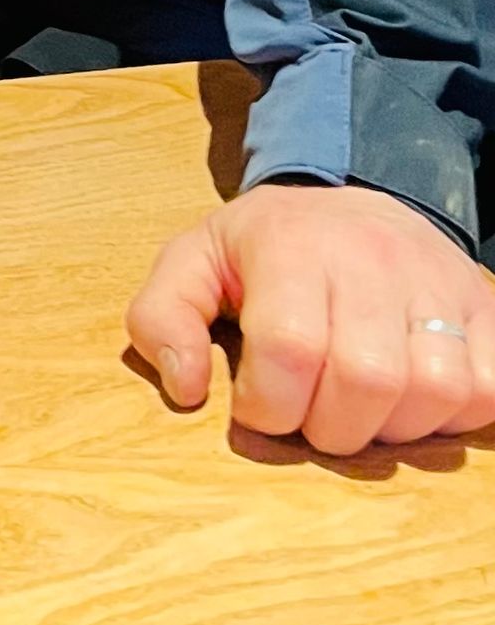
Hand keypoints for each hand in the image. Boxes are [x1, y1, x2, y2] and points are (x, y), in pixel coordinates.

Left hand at [127, 182, 494, 453]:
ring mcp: (438, 281)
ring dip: (396, 427)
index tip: (259, 405)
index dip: (269, 405)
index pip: (290, 349)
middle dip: (331, 427)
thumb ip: (163, 317)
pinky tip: (415, 402)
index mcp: (291, 247)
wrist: (350, 196)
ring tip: (363, 410)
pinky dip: (458, 413)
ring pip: (437, 388)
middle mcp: (373, 259)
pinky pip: (491, 385)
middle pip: (368, 379)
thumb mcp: (194, 262)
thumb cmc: (267, 248)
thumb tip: (185, 388)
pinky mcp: (484, 304)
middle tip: (313, 415)